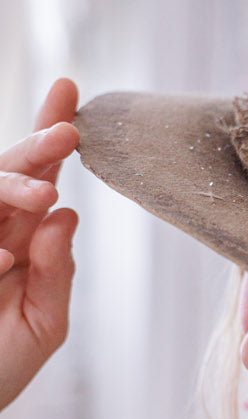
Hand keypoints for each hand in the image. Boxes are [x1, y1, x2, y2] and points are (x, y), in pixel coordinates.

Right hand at [0, 78, 79, 410]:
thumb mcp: (42, 326)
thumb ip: (56, 274)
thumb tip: (66, 213)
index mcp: (17, 237)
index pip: (38, 177)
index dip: (51, 134)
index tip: (70, 91)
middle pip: (6, 170)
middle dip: (37, 143)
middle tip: (67, 130)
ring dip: (12, 184)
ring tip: (45, 193)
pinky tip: (0, 258)